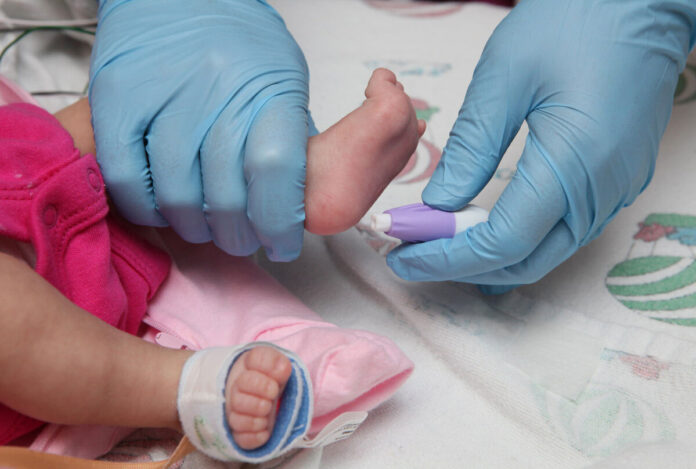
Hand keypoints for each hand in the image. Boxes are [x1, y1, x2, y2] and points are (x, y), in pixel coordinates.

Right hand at [90, 0, 309, 259]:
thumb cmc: (238, 44)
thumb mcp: (284, 82)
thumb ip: (290, 140)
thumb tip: (293, 203)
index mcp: (266, 88)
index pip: (274, 171)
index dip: (279, 222)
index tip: (282, 243)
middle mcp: (213, 92)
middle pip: (225, 196)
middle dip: (239, 236)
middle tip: (244, 239)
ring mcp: (160, 97)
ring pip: (177, 197)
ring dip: (196, 229)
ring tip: (207, 228)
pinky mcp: (115, 101)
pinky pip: (127, 181)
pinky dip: (148, 210)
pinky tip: (166, 209)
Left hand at [388, 0, 695, 290]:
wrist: (644, 2)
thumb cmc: (576, 23)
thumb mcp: (507, 77)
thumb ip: (472, 148)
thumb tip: (440, 202)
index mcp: (574, 163)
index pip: (502, 241)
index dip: (448, 257)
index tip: (404, 255)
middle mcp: (602, 190)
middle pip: (526, 260)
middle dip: (464, 267)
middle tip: (414, 256)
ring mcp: (617, 189)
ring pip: (547, 252)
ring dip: (492, 259)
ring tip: (442, 248)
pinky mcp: (618, 180)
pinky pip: (565, 232)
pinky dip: (522, 243)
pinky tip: (490, 235)